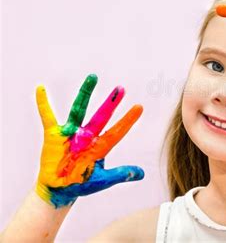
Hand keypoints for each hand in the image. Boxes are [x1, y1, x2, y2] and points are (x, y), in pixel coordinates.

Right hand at [35, 74, 143, 207]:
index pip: (117, 131)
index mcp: (100, 147)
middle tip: (121, 88)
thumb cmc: (81, 184)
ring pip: (79, 109)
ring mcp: (71, 133)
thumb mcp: (102, 180)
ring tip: (93, 77)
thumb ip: (121, 174)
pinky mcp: (54, 135)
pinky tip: (41, 89)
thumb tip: (142, 174)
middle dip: (111, 103)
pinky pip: (48, 117)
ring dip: (86, 93)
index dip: (127, 120)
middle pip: (101, 116)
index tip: (140, 107)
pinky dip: (43, 104)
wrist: (59, 190)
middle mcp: (88, 136)